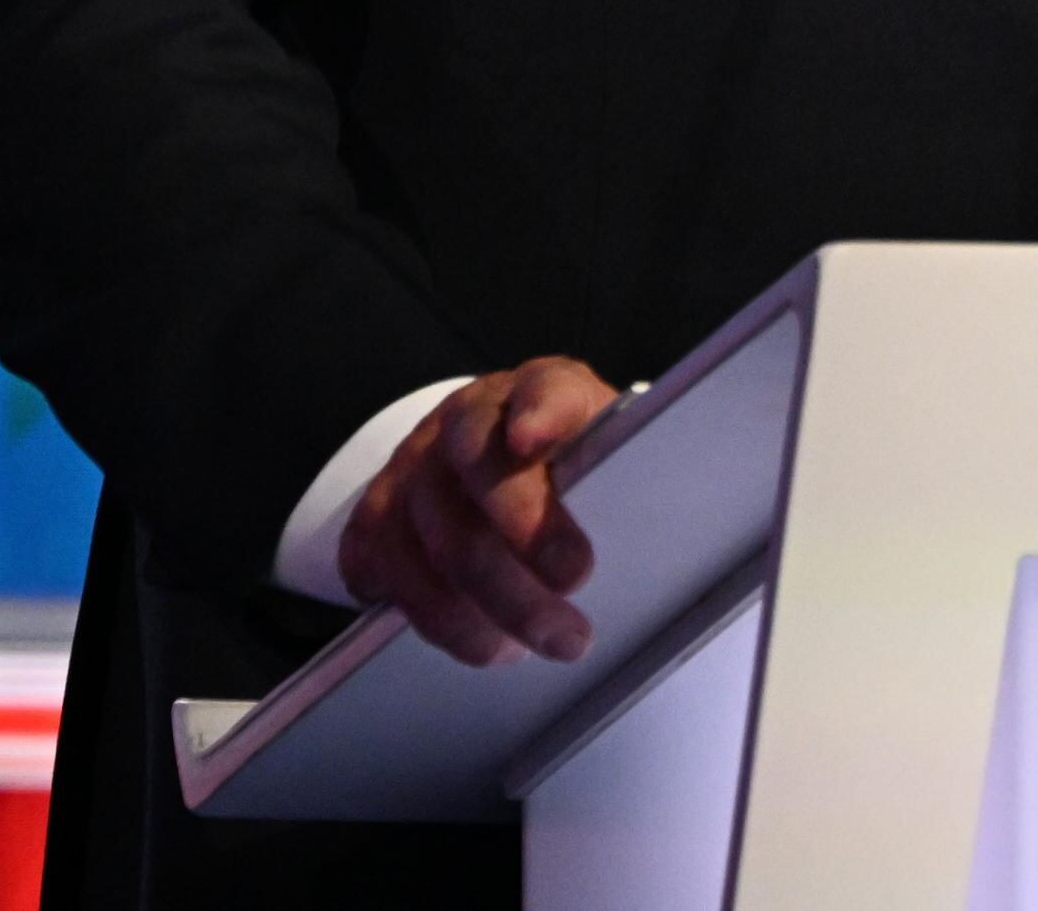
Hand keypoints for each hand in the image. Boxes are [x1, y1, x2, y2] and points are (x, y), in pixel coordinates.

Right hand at [332, 355, 617, 665]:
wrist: (485, 462)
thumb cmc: (565, 469)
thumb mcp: (602, 454)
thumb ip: (621, 474)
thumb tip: (665, 525)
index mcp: (536, 391)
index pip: (542, 389)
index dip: (539, 411)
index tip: (533, 440)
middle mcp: (463, 420)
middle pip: (483, 486)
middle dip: (526, 565)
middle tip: (571, 629)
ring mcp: (409, 468)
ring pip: (436, 548)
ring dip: (488, 616)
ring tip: (536, 649)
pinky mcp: (372, 520)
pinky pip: (389, 578)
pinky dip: (439, 622)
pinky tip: (484, 642)